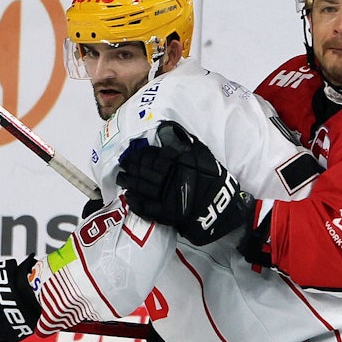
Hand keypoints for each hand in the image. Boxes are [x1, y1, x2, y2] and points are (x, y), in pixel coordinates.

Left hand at [117, 122, 252, 245]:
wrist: (219, 205)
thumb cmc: (212, 177)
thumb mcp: (203, 153)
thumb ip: (187, 141)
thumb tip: (169, 128)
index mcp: (175, 163)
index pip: (153, 156)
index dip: (141, 154)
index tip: (134, 153)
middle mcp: (167, 178)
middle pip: (143, 170)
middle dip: (131, 166)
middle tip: (124, 163)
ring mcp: (163, 196)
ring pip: (140, 186)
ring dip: (129, 181)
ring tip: (122, 177)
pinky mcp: (163, 213)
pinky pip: (145, 206)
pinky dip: (135, 201)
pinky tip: (128, 196)